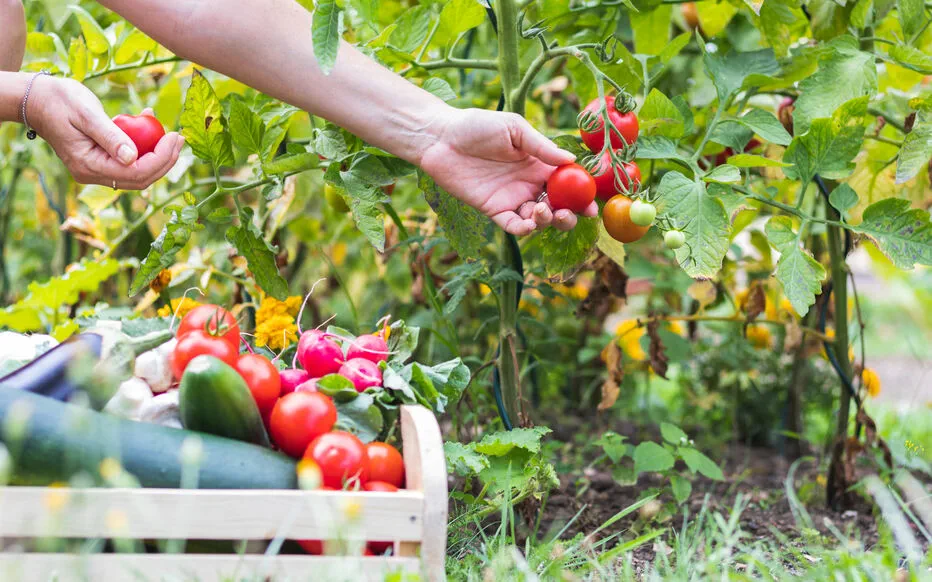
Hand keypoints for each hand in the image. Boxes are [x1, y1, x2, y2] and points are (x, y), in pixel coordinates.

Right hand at [28, 76, 183, 189]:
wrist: (37, 99)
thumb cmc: (59, 100)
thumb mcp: (87, 114)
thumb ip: (111, 136)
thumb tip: (133, 158)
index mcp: (89, 166)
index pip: (135, 173)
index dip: (161, 159)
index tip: (175, 137)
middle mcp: (93, 174)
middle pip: (140, 178)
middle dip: (165, 160)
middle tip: (179, 138)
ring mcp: (97, 170)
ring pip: (137, 172)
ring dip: (157, 154)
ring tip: (169, 132)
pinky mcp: (101, 161)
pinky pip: (129, 160)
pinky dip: (143, 146)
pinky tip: (148, 122)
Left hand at [418, 108, 597, 235]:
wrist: (442, 137)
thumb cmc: (478, 126)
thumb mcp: (514, 129)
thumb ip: (541, 147)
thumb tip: (571, 160)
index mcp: (540, 164)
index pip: (568, 184)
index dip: (582, 195)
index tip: (592, 204)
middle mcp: (530, 184)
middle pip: (558, 207)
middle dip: (569, 215)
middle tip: (570, 214)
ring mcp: (512, 199)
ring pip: (538, 220)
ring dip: (547, 221)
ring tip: (542, 210)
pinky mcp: (494, 210)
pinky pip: (513, 226)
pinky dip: (524, 229)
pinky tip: (529, 224)